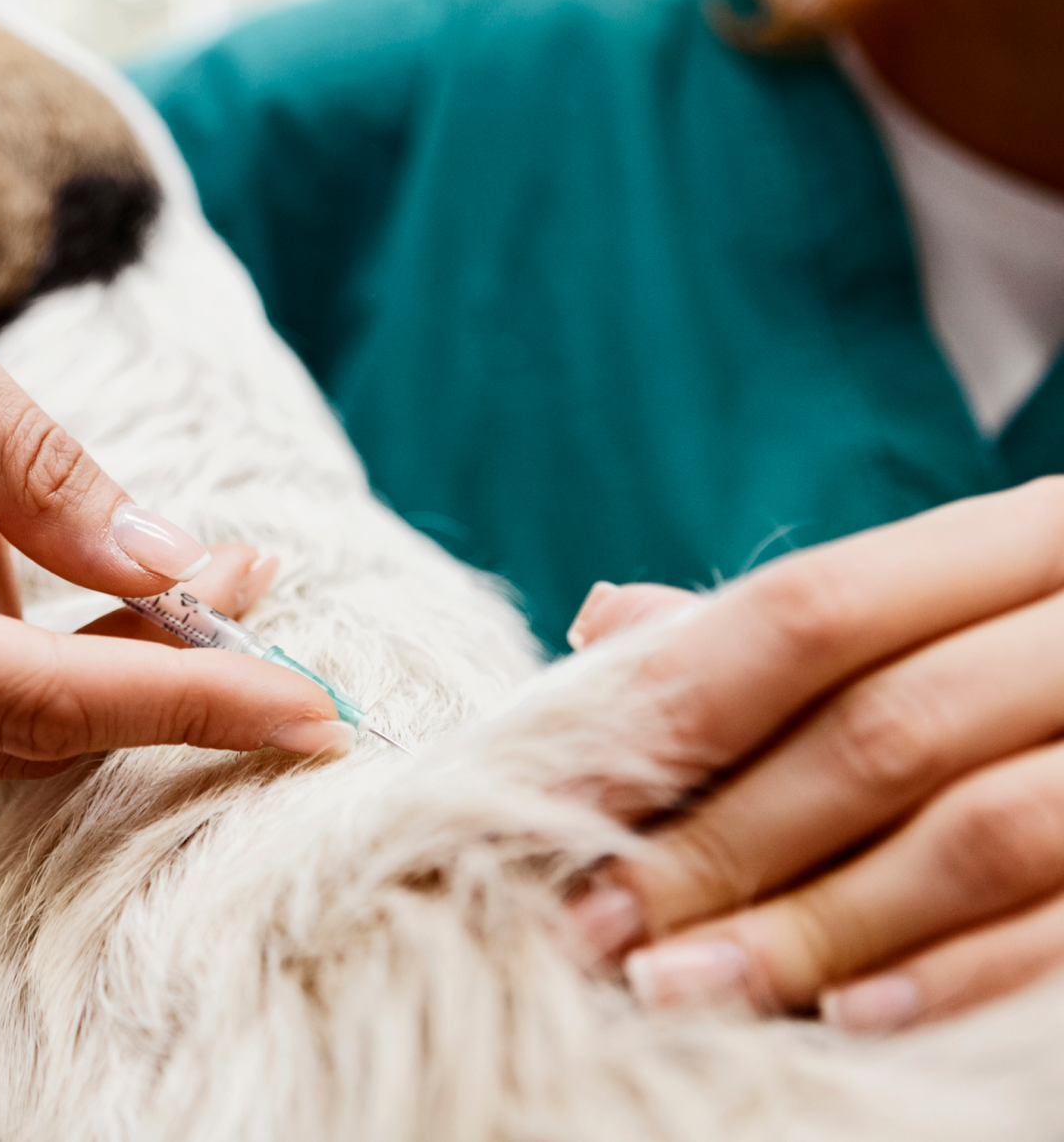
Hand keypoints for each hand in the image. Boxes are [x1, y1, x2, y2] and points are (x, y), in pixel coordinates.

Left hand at [563, 480, 1063, 1031]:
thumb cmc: (1023, 674)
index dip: (668, 707)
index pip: (810, 611)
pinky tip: (841, 1019)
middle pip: (882, 731)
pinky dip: (953, 979)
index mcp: (1020, 544)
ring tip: (672, 986)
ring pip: (976, 836)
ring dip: (810, 925)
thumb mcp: (928, 616)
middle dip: (718, 839)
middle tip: (590, 930)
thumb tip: (604, 625)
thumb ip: (779, 633)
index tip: (548, 798)